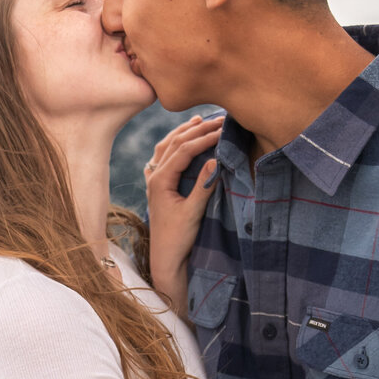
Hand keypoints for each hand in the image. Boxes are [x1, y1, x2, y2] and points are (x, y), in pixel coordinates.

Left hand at [143, 114, 223, 310]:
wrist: (165, 259)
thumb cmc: (179, 239)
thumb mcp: (193, 212)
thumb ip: (204, 185)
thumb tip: (216, 158)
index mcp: (160, 180)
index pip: (183, 149)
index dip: (204, 137)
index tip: (224, 129)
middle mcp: (154, 176)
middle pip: (175, 143)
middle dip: (196, 129)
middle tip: (218, 118)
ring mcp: (154, 181)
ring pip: (166, 147)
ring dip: (183, 132)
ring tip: (199, 120)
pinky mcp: (158, 187)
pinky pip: (162, 158)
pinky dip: (173, 145)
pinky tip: (179, 140)